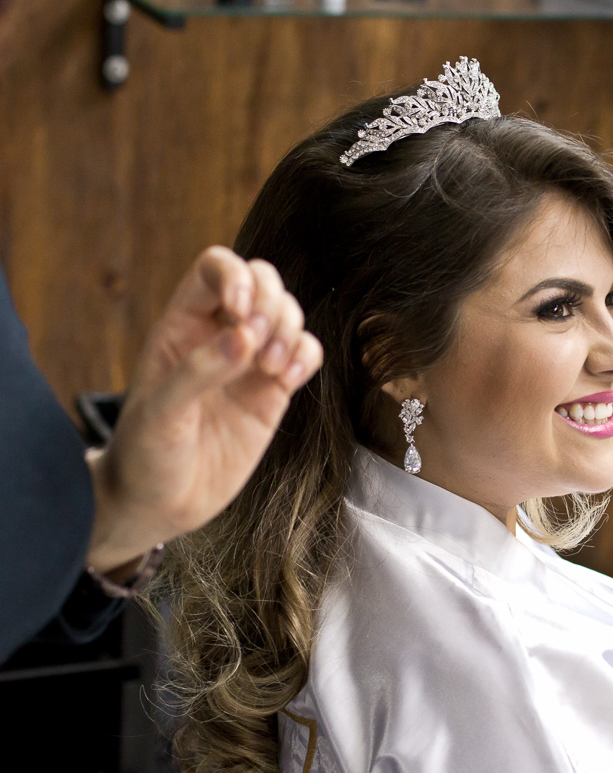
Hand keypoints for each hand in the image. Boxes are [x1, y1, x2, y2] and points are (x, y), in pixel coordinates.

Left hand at [86, 246, 323, 573]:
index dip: (236, 276)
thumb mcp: (160, 413)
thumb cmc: (147, 454)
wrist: (163, 503)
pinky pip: (306, 353)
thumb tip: (243, 338)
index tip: (240, 314)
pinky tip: (287, 380)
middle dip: (272, 303)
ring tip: (273, 370)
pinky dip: (306, 357)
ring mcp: (250, 362)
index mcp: (181, 326)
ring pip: (288, 313)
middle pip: (262, 280)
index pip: (215, 269)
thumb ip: (198, 372)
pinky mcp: (274, 391)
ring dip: (291, 331)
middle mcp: (218, 335)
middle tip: (261, 346)